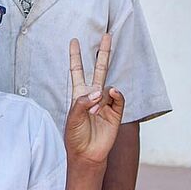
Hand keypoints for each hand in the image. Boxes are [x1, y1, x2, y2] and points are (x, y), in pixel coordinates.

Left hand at [64, 36, 124, 165]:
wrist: (86, 154)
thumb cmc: (75, 136)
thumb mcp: (72, 118)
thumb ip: (82, 102)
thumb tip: (99, 91)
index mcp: (78, 94)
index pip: (77, 71)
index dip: (76, 56)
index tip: (74, 41)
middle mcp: (93, 95)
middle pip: (99, 69)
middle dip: (103, 53)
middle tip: (107, 35)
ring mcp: (105, 103)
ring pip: (107, 87)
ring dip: (101, 96)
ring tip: (94, 112)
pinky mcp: (116, 112)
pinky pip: (118, 98)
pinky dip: (116, 94)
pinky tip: (113, 93)